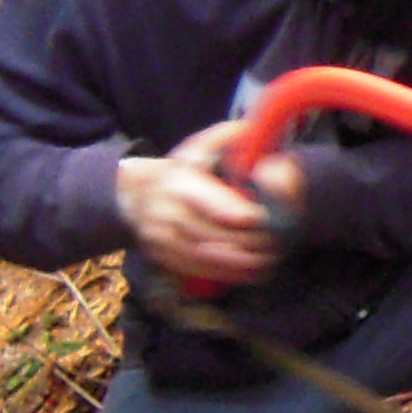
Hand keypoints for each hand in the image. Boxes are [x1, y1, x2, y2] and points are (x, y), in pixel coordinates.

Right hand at [117, 121, 301, 287]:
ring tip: (269, 261)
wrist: (134, 194)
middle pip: (217, 235)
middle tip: (278, 244)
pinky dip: (226, 274)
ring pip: (208, 257)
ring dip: (242, 263)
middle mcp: (167, 213)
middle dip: (250, 243)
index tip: (271, 219)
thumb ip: (228, 139)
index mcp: (180, 184)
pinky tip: (251, 273)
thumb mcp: (200, 147)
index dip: (249, 216)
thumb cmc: (179, 170)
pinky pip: (196, 270)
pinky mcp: (161, 256)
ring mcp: (161, 238)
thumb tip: (255, 138)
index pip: (219, 207)